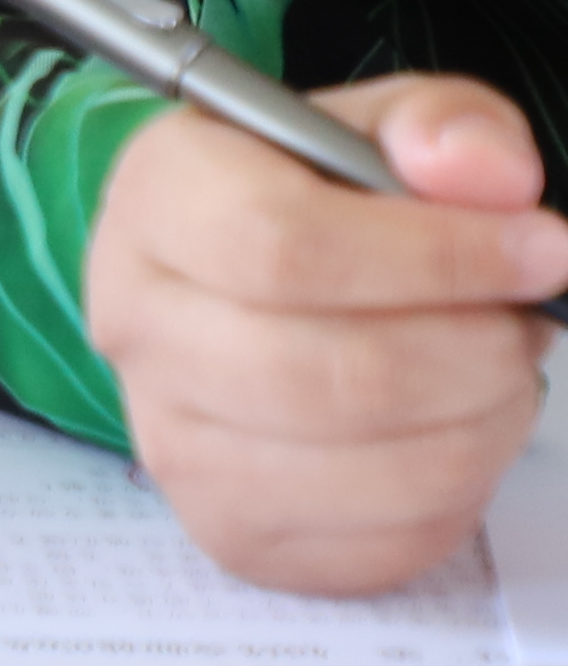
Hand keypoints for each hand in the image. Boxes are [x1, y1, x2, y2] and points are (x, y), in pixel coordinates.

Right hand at [90, 72, 565, 593]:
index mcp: (157, 200)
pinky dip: (461, 492)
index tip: (540, 249)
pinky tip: (449, 428)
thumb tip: (489, 178)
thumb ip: (442, 127)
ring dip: (483, 420)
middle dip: (475, 351)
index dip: (438, 256)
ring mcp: (172, 443)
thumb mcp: (374, 128)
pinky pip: (385, 539)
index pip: (282, 246)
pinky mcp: (232, 531)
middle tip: (523, 319)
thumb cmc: (312, 202)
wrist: (236, 293)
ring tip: (492, 370)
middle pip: (329, 374)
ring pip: (374, 466)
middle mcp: (138, 326)